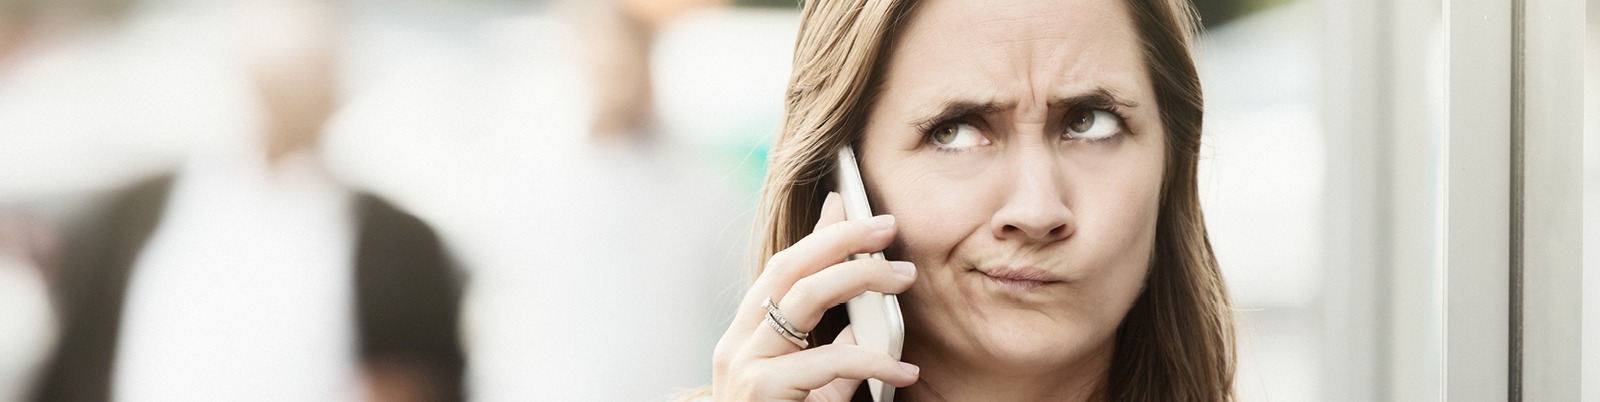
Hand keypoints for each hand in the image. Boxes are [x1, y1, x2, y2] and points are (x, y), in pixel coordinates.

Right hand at [711, 192, 919, 400]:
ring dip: (859, 279)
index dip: (818, 235)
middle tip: (888, 229)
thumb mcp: (815, 386)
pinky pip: (826, 362)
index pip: (781, 268)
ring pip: (802, 298)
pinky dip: (871, 361)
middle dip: (840, 241)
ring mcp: (744, 367)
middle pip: (787, 269)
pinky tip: (903, 369)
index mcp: (747, 335)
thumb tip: (860, 317)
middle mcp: (737, 344)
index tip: (850, 202)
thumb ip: (830, 350)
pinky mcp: (761, 393)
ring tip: (904, 279)